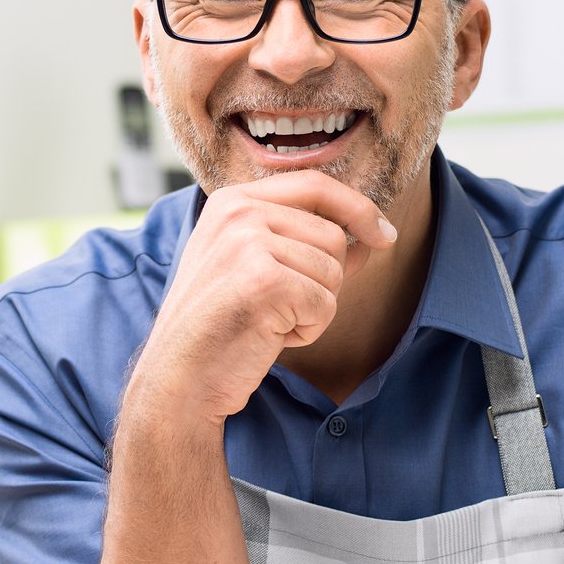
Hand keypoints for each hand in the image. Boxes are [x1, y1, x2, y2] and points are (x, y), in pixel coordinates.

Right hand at [129, 173, 395, 427]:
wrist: (179, 379)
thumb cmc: (219, 328)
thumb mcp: (254, 268)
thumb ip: (304, 243)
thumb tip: (372, 235)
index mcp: (231, 200)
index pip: (315, 185)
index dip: (358, 208)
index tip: (383, 235)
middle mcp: (237, 212)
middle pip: (333, 236)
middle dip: (323, 282)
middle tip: (277, 308)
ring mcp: (247, 243)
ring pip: (332, 273)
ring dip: (313, 310)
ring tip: (268, 322)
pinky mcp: (264, 280)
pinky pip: (324, 304)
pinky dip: (306, 331)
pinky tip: (268, 337)